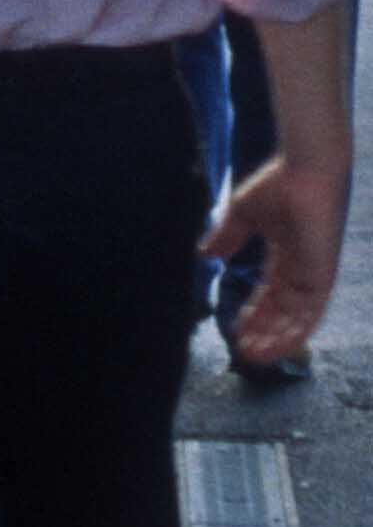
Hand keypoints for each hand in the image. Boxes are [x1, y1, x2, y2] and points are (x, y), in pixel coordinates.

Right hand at [211, 151, 346, 373]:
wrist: (306, 169)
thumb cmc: (279, 184)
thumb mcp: (242, 213)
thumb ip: (226, 237)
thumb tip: (204, 256)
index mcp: (287, 255)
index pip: (271, 293)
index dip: (254, 313)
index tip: (236, 331)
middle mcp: (304, 269)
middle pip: (284, 311)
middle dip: (264, 332)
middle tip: (243, 352)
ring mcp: (314, 273)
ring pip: (298, 318)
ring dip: (278, 338)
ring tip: (255, 356)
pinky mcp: (322, 274)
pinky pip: (310, 311)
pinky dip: (293, 330)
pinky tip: (274, 343)